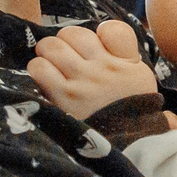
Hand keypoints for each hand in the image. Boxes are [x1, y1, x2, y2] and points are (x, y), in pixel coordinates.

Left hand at [26, 18, 157, 117]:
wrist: (125, 146)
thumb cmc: (126, 112)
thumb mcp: (137, 78)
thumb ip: (124, 51)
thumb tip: (103, 30)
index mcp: (125, 63)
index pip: (111, 30)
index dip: (98, 36)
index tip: (94, 49)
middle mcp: (105, 68)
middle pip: (72, 34)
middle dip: (64, 44)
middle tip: (65, 59)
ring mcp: (83, 81)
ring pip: (51, 46)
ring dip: (48, 55)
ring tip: (52, 68)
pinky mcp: (63, 96)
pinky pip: (39, 67)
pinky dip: (38, 70)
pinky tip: (46, 80)